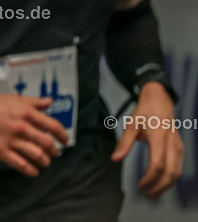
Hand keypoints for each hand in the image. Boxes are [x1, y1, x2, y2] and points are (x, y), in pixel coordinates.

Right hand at [0, 90, 68, 176]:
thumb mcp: (15, 98)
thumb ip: (34, 102)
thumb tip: (50, 102)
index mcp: (28, 113)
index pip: (53, 127)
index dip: (62, 135)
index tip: (64, 141)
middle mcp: (23, 127)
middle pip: (47, 144)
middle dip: (54, 151)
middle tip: (54, 153)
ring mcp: (12, 140)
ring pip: (37, 156)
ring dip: (44, 161)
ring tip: (44, 162)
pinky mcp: (2, 151)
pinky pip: (21, 164)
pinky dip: (31, 170)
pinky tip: (34, 172)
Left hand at [112, 82, 182, 198]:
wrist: (159, 99)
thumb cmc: (144, 111)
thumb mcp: (131, 124)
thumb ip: (124, 143)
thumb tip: (115, 159)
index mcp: (158, 138)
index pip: (157, 164)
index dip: (149, 178)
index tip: (140, 186)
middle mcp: (171, 144)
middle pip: (170, 172)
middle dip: (159, 187)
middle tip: (147, 195)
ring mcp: (178, 146)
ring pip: (177, 171)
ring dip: (166, 185)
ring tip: (153, 192)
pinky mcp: (179, 147)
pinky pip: (178, 166)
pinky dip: (171, 177)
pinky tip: (161, 181)